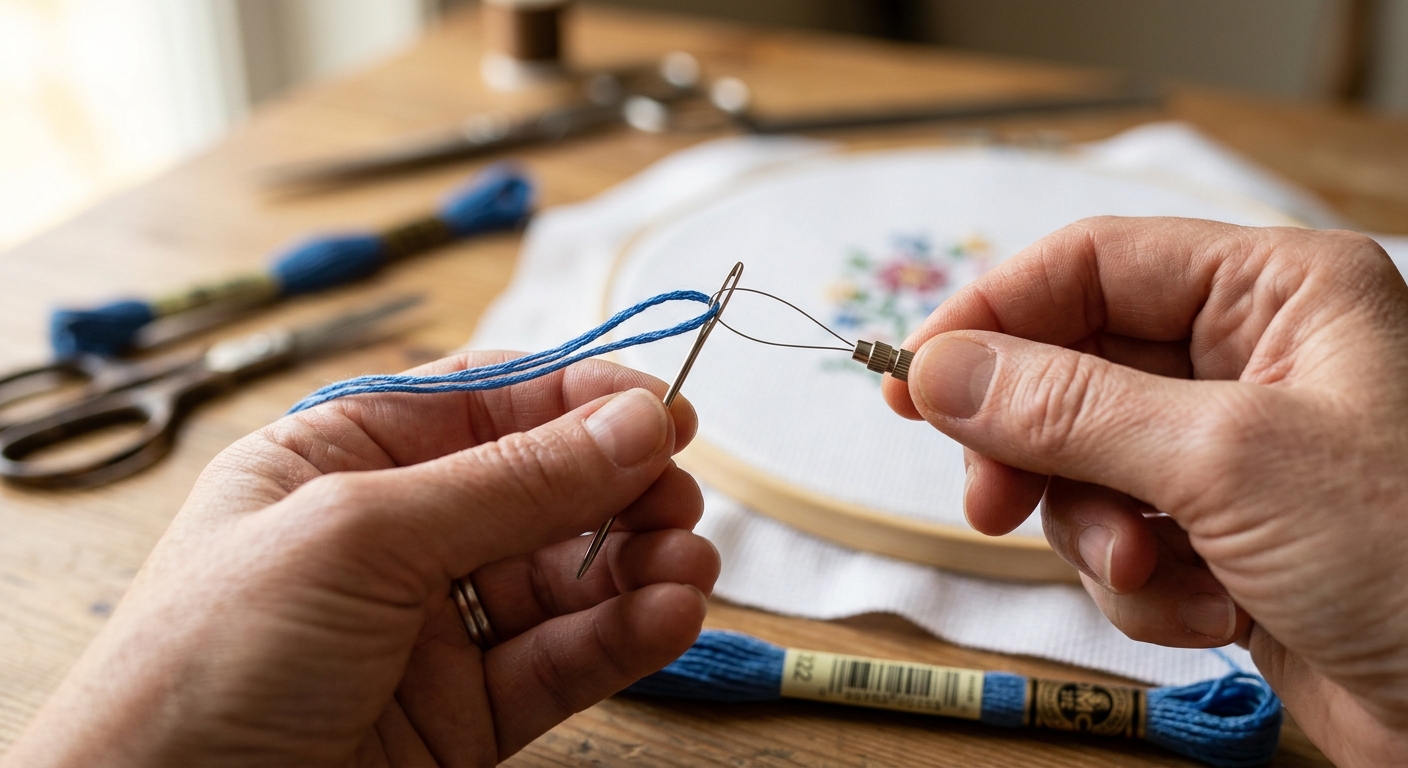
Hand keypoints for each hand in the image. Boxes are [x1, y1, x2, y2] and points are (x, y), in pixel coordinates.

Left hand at [3, 354, 719, 766]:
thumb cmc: (207, 661)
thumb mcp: (361, 535)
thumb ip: (511, 481)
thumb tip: (635, 420)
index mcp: (346, 458)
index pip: (490, 402)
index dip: (583, 399)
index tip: (668, 405)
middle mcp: (397, 535)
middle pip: (543, 488)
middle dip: (621, 486)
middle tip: (679, 495)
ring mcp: (435, 627)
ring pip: (568, 577)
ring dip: (639, 565)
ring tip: (688, 565)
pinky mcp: (467, 713)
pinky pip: (564, 659)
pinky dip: (624, 637)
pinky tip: (667, 617)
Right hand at [883, 217, 1407, 765]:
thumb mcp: (1223, 463)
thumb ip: (1067, 406)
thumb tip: (940, 367)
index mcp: (1277, 292)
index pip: (1090, 264)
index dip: (992, 315)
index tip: (913, 377)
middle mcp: (1254, 358)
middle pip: (1074, 368)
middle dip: (1037, 447)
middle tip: (990, 502)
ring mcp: (1237, 452)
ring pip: (1085, 464)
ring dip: (1098, 533)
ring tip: (1151, 575)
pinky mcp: (1226, 535)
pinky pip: (1124, 538)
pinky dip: (1145, 586)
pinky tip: (1211, 614)